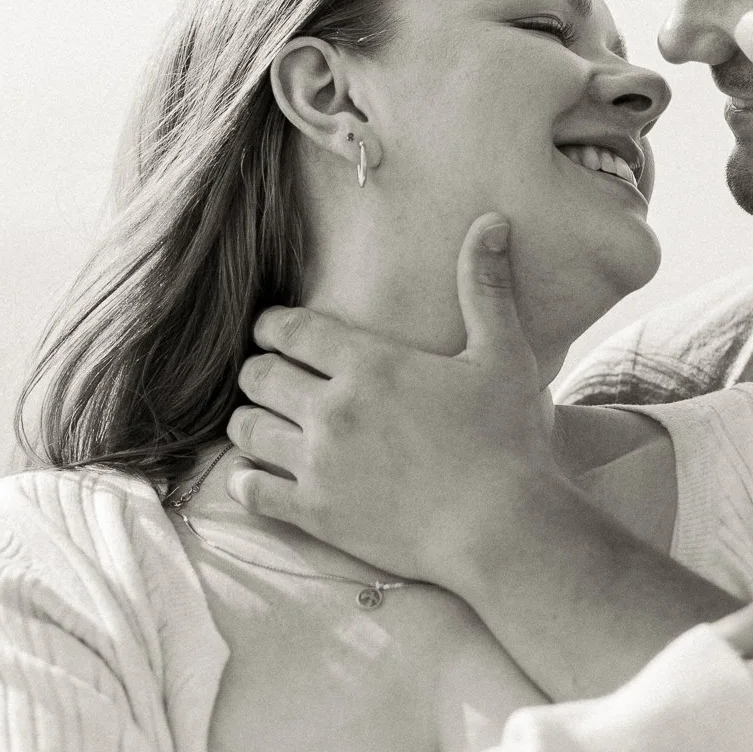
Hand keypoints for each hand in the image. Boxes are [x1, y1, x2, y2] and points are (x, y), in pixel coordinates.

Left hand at [225, 212, 570, 588]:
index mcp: (370, 363)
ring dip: (248, 419)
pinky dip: (244, 479)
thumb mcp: (502, 354)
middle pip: (257, 374)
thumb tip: (492, 221)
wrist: (503, 530)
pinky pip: (250, 490)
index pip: (288, 328)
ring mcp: (319, 463)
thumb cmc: (508, 441)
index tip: (276, 331)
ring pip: (245, 428)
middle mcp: (333, 407)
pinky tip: (257, 474)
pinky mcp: (315, 513)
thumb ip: (485, 286)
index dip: (272, 326)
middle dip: (259, 370)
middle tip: (272, 376)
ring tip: (262, 421)